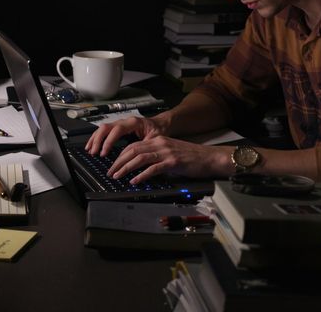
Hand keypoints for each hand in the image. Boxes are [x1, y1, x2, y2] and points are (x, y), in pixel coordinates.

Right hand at [85, 116, 164, 156]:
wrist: (161, 123)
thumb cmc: (159, 130)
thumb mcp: (154, 138)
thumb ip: (144, 146)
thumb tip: (135, 157)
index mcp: (133, 122)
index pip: (117, 130)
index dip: (108, 141)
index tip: (104, 152)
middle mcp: (125, 121)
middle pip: (106, 127)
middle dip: (98, 140)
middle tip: (94, 152)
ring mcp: (121, 123)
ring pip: (103, 128)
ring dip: (95, 139)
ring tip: (90, 150)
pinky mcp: (119, 127)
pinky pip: (105, 130)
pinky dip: (97, 137)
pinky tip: (93, 145)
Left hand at [106, 135, 229, 184]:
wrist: (209, 158)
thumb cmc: (191, 158)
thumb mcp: (170, 153)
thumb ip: (156, 158)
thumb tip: (140, 169)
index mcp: (158, 140)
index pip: (133, 146)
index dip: (120, 156)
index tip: (113, 165)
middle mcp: (160, 143)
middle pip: (133, 150)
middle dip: (119, 162)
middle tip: (110, 172)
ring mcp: (166, 152)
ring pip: (140, 158)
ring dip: (126, 168)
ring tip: (118, 176)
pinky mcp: (173, 162)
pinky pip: (153, 168)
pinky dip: (141, 175)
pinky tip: (134, 181)